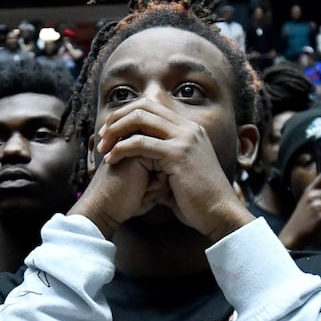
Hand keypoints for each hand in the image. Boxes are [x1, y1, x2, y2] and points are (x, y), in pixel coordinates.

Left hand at [82, 96, 252, 241]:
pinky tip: (112, 160)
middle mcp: (188, 128)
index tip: (110, 131)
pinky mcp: (178, 153)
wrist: (220, 214)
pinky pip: (141, 143)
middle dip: (118, 118)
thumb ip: (162, 165)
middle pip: (144, 106)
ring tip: (103, 147)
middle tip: (101, 135)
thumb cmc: (198, 201)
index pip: (153, 107)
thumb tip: (145, 170)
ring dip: (116, 131)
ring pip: (140, 119)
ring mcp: (184, 138)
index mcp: (189, 129)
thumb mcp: (178, 174)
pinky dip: (122, 149)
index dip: (127, 115)